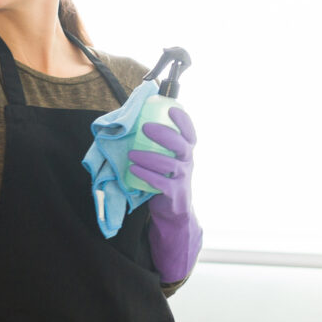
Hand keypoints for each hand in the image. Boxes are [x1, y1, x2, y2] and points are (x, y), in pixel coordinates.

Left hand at [128, 105, 201, 282]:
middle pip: (181, 145)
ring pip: (169, 165)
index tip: (172, 109)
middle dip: (164, 134)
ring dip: (148, 157)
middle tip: (145, 127)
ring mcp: (182, 179)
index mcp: (185, 152)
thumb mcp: (165, 160)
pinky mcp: (174, 194)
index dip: (184, 121)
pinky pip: (161, 183)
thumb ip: (157, 146)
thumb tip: (131, 124)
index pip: (190, 133)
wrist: (172, 211)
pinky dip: (146, 175)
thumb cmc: (164, 179)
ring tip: (131, 154)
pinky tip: (133, 170)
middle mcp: (187, 163)